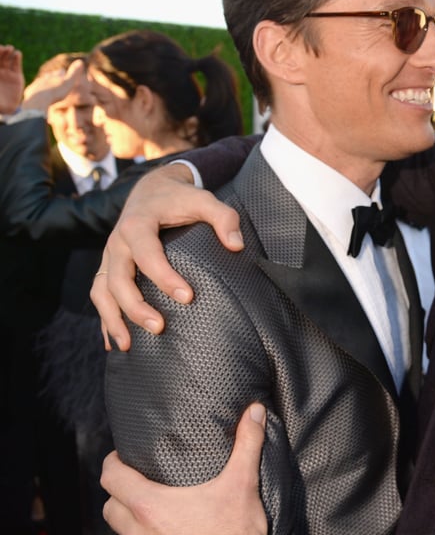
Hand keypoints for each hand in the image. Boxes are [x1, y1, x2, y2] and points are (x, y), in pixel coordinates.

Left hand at [0, 44, 23, 114]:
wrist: (5, 109)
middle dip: (0, 51)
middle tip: (3, 48)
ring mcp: (7, 73)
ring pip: (7, 59)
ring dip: (8, 52)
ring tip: (10, 48)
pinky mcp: (17, 76)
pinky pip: (16, 65)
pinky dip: (17, 58)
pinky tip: (17, 53)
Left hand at [21, 59, 84, 112]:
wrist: (38, 100)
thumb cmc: (56, 92)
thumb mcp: (68, 83)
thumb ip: (74, 73)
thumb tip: (81, 61)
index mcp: (54, 76)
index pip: (60, 73)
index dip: (62, 73)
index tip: (63, 72)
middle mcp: (45, 78)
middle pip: (49, 76)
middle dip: (52, 76)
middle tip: (54, 75)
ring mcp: (36, 84)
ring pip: (41, 82)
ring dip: (44, 82)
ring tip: (45, 83)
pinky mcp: (30, 91)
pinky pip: (33, 89)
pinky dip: (36, 89)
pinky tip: (37, 92)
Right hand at [91, 163, 243, 350]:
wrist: (152, 188)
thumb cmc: (180, 197)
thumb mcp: (203, 199)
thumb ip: (224, 218)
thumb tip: (236, 245)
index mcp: (137, 225)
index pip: (148, 255)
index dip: (165, 277)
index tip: (187, 296)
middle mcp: (117, 242)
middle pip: (118, 279)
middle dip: (135, 307)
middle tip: (159, 328)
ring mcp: (110, 256)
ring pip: (102, 290)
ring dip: (113, 319)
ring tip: (127, 346)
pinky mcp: (109, 266)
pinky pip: (99, 294)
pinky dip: (105, 318)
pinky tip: (114, 342)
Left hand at [101, 403, 269, 534]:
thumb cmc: (237, 534)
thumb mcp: (243, 482)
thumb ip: (247, 442)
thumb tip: (254, 412)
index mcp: (152, 505)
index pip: (111, 477)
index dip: (113, 462)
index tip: (124, 456)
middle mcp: (139, 532)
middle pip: (109, 506)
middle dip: (119, 491)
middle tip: (137, 480)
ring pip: (117, 533)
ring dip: (127, 520)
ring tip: (146, 510)